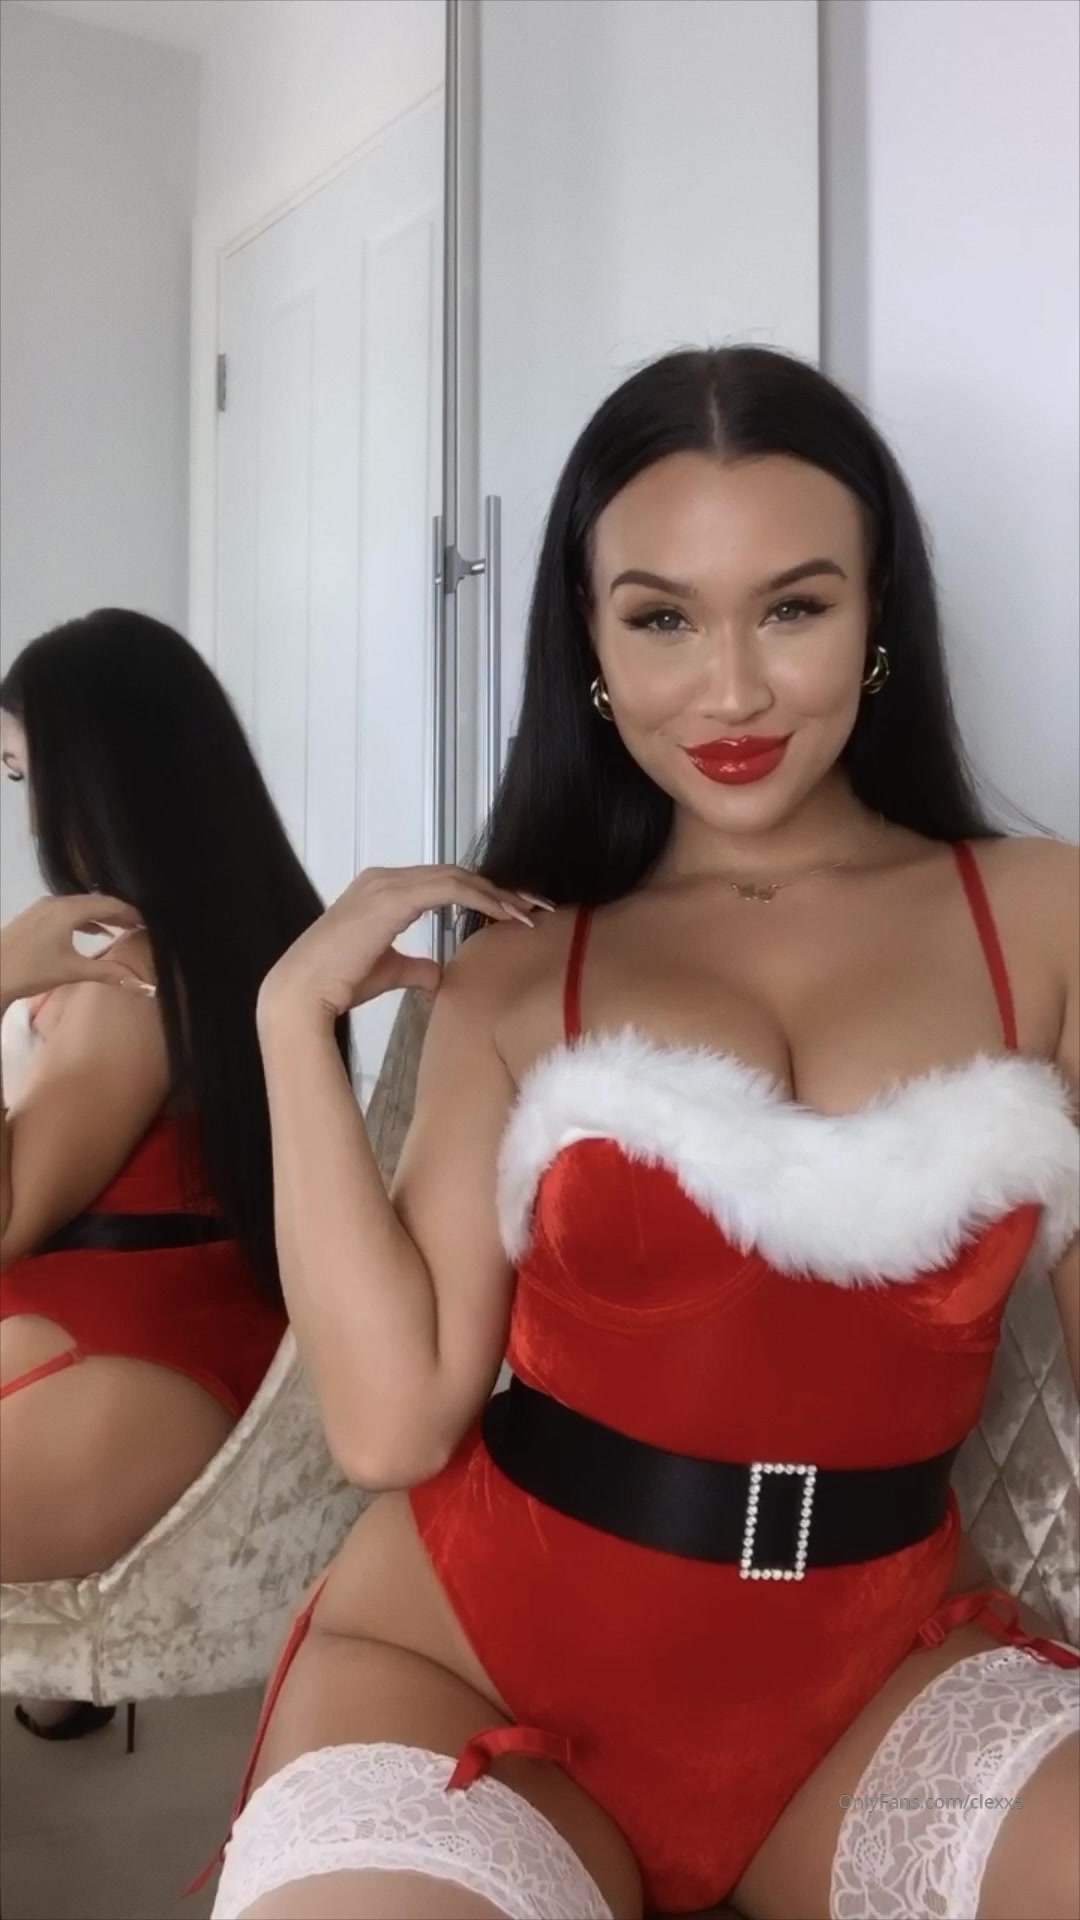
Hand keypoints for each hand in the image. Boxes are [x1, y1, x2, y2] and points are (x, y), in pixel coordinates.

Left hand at [0, 894, 154, 1012]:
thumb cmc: (32, 970)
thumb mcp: (74, 971)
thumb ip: (110, 973)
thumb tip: (144, 987)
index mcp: (68, 910)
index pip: (109, 904)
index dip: (131, 913)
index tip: (149, 923)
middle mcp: (56, 902)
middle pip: (95, 901)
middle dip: (118, 913)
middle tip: (140, 925)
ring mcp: (43, 907)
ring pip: (80, 905)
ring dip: (101, 916)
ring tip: (121, 928)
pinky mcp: (34, 916)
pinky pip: (67, 911)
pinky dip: (84, 919)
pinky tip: (93, 932)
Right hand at [259, 865, 550, 1021]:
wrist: (304, 991)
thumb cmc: (339, 983)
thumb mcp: (388, 971)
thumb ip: (415, 967)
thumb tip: (438, 976)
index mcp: (382, 889)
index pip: (443, 882)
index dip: (482, 894)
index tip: (515, 913)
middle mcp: (385, 878)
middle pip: (456, 874)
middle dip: (499, 890)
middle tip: (535, 907)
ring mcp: (387, 884)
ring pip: (457, 877)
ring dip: (497, 894)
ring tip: (528, 913)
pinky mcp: (393, 898)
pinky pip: (449, 889)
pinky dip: (481, 898)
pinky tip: (505, 915)